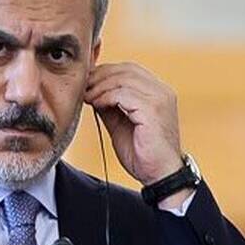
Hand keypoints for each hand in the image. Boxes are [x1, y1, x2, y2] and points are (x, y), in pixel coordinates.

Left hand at [84, 62, 183, 186]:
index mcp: (157, 92)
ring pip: (123, 79)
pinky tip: (95, 104)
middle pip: (126, 69)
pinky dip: (106, 97)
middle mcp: (162, 91)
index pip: (129, 69)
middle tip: (83, 87)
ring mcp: (159, 99)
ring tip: (86, 96)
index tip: (87, 83)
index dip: (105, 72)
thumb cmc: (142, 153)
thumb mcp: (121, 124)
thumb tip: (92, 93)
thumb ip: (110, 107)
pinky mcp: (153, 110)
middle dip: (100, 75)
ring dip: (100, 86)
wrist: (159, 175)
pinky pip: (123, 94)